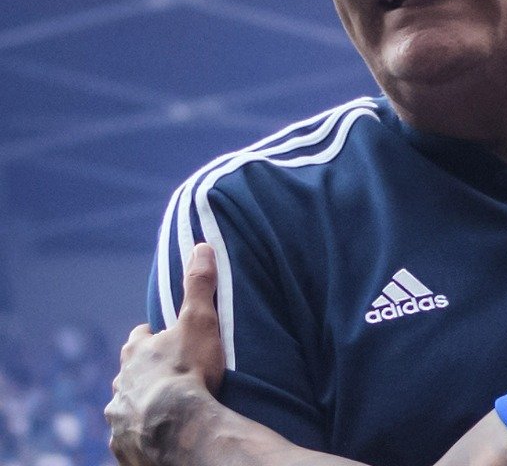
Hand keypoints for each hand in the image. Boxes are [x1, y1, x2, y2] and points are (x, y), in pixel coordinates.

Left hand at [106, 243, 226, 464]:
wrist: (177, 427)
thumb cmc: (188, 371)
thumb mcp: (199, 320)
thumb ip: (199, 285)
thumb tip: (202, 246)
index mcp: (136, 352)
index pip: (140, 338)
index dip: (154, 338)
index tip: (169, 340)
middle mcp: (121, 382)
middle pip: (130, 373)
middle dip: (146, 373)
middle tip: (171, 376)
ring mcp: (119, 415)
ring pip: (128, 404)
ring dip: (142, 404)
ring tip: (167, 410)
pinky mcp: (124, 445)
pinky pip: (131, 436)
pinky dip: (142, 434)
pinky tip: (160, 435)